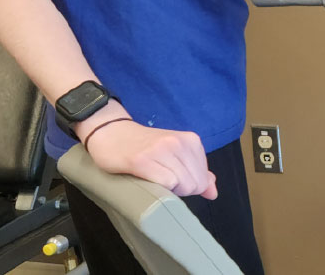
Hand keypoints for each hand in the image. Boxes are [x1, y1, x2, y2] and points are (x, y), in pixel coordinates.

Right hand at [83, 116, 216, 198]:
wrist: (111, 133)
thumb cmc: (144, 147)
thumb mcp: (175, 155)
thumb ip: (196, 172)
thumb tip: (213, 192)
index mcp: (191, 141)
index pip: (204, 179)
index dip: (188, 185)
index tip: (171, 176)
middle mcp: (180, 142)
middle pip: (195, 184)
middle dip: (180, 190)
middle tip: (160, 178)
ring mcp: (162, 150)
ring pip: (183, 185)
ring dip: (168, 190)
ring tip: (152, 177)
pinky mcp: (143, 161)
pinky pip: (166, 183)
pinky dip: (159, 188)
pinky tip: (146, 179)